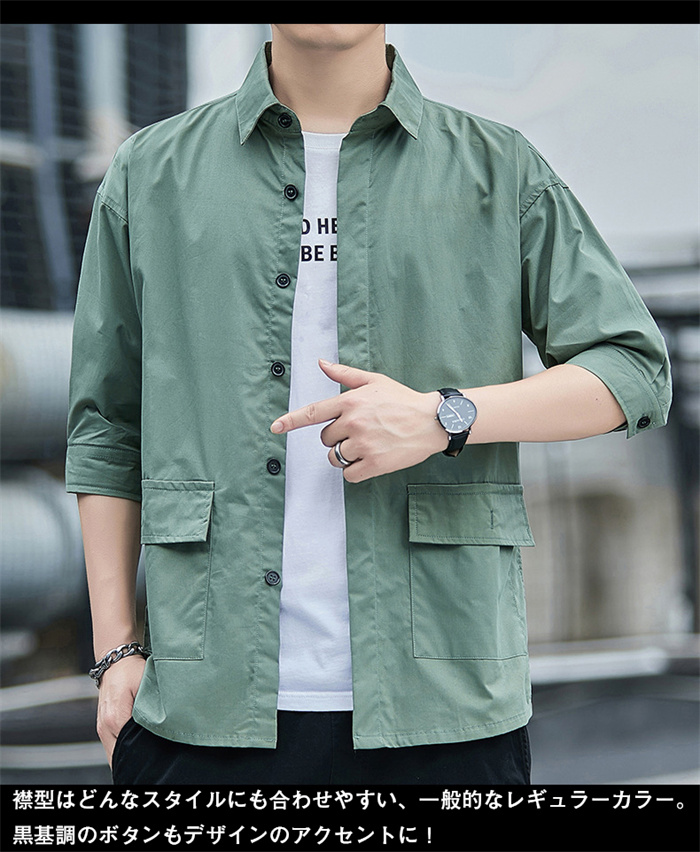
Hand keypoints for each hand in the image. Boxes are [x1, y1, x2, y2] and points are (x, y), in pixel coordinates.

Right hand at [95, 654, 145, 768]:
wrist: (115, 660)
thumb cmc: (132, 670)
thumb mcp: (145, 685)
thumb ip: (149, 709)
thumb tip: (157, 728)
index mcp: (115, 718)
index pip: (128, 749)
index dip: (143, 754)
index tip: (156, 759)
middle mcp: (104, 726)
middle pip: (119, 756)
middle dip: (135, 761)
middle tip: (153, 763)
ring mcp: (101, 728)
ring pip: (113, 755)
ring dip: (128, 757)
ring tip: (146, 759)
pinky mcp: (102, 727)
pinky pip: (112, 747)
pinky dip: (122, 751)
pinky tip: (136, 751)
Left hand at [271, 359, 448, 482]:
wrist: (433, 421)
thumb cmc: (402, 399)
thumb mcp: (374, 381)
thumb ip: (345, 374)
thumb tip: (321, 363)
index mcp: (351, 401)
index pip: (313, 412)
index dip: (291, 421)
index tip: (275, 427)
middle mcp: (354, 422)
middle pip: (325, 439)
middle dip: (337, 438)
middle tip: (360, 432)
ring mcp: (364, 443)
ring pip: (335, 458)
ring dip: (345, 456)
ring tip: (367, 445)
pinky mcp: (374, 463)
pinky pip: (350, 474)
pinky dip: (356, 470)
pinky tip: (372, 459)